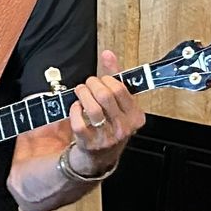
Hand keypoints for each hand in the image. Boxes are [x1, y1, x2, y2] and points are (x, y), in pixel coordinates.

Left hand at [66, 50, 144, 175]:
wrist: (100, 156)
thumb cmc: (110, 124)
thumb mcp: (119, 103)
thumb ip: (115, 77)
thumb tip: (108, 54)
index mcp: (135, 117)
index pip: (120, 89)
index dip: (106, 79)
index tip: (100, 79)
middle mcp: (124, 128)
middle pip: (105, 96)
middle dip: (92, 85)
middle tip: (88, 84)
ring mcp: (107, 137)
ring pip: (92, 108)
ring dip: (82, 94)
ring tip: (80, 92)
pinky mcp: (89, 143)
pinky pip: (79, 122)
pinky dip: (74, 111)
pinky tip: (76, 108)